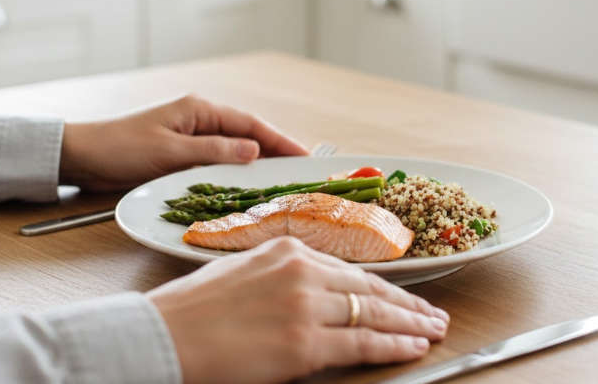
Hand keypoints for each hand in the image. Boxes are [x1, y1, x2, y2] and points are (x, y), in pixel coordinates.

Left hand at [59, 95, 307, 190]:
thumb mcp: (170, 151)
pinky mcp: (183, 154)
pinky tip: (246, 188)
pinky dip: (235, 173)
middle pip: (247, 135)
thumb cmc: (121, 148)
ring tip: (281, 182)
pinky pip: (218, 162)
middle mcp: (200, 120)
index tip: (304, 156)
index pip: (250, 124)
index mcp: (199, 110)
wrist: (83, 156)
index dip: (280, 140)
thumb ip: (213, 151)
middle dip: (274, 152)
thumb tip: (254, 151)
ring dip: (256, 164)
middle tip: (301, 172)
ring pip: (235, 150)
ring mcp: (192, 137)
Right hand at [147, 237, 449, 383]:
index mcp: (287, 249)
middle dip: (408, 305)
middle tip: (434, 314)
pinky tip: (414, 348)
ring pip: (374, 313)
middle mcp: (302, 270)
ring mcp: (305, 304)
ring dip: (410, 325)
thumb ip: (285, 280)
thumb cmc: (194, 310)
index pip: (350, 271)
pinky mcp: (304, 341)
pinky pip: (362, 342)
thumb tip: (317, 298)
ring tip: (433, 331)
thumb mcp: (244, 274)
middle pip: (370, 289)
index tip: (404, 297)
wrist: (164, 335)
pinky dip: (394, 346)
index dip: (384, 288)